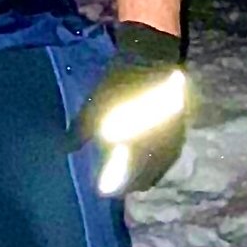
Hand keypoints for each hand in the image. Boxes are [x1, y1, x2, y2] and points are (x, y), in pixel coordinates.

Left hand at [75, 22, 189, 196]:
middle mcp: (161, 152)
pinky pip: (167, 155)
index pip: (128, 182)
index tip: (104, 189)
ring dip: (144, 172)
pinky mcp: (180, 129)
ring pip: (159, 168)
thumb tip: (66, 148)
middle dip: (131, 182)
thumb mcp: (96, 107)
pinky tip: (145, 153)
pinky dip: (155, 159)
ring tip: (130, 170)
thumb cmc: (120, 85)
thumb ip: (82, 131)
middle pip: (146, 179)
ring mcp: (173, 141)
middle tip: (116, 181)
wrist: (151, 57)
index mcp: (141, 151)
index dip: (115, 188)